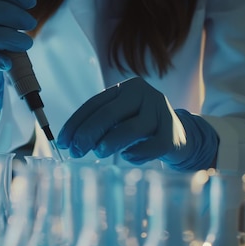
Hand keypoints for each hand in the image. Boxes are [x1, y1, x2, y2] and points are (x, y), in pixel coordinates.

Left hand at [57, 77, 218, 168]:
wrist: (181, 137)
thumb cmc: (142, 129)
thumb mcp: (121, 120)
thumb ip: (100, 125)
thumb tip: (71, 142)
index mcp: (128, 88)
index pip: (95, 103)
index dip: (76, 123)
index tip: (63, 142)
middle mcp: (146, 95)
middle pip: (111, 113)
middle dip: (88, 133)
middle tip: (76, 151)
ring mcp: (162, 113)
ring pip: (132, 128)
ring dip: (111, 141)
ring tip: (99, 152)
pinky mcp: (173, 135)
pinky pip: (152, 146)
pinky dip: (137, 153)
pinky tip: (128, 156)